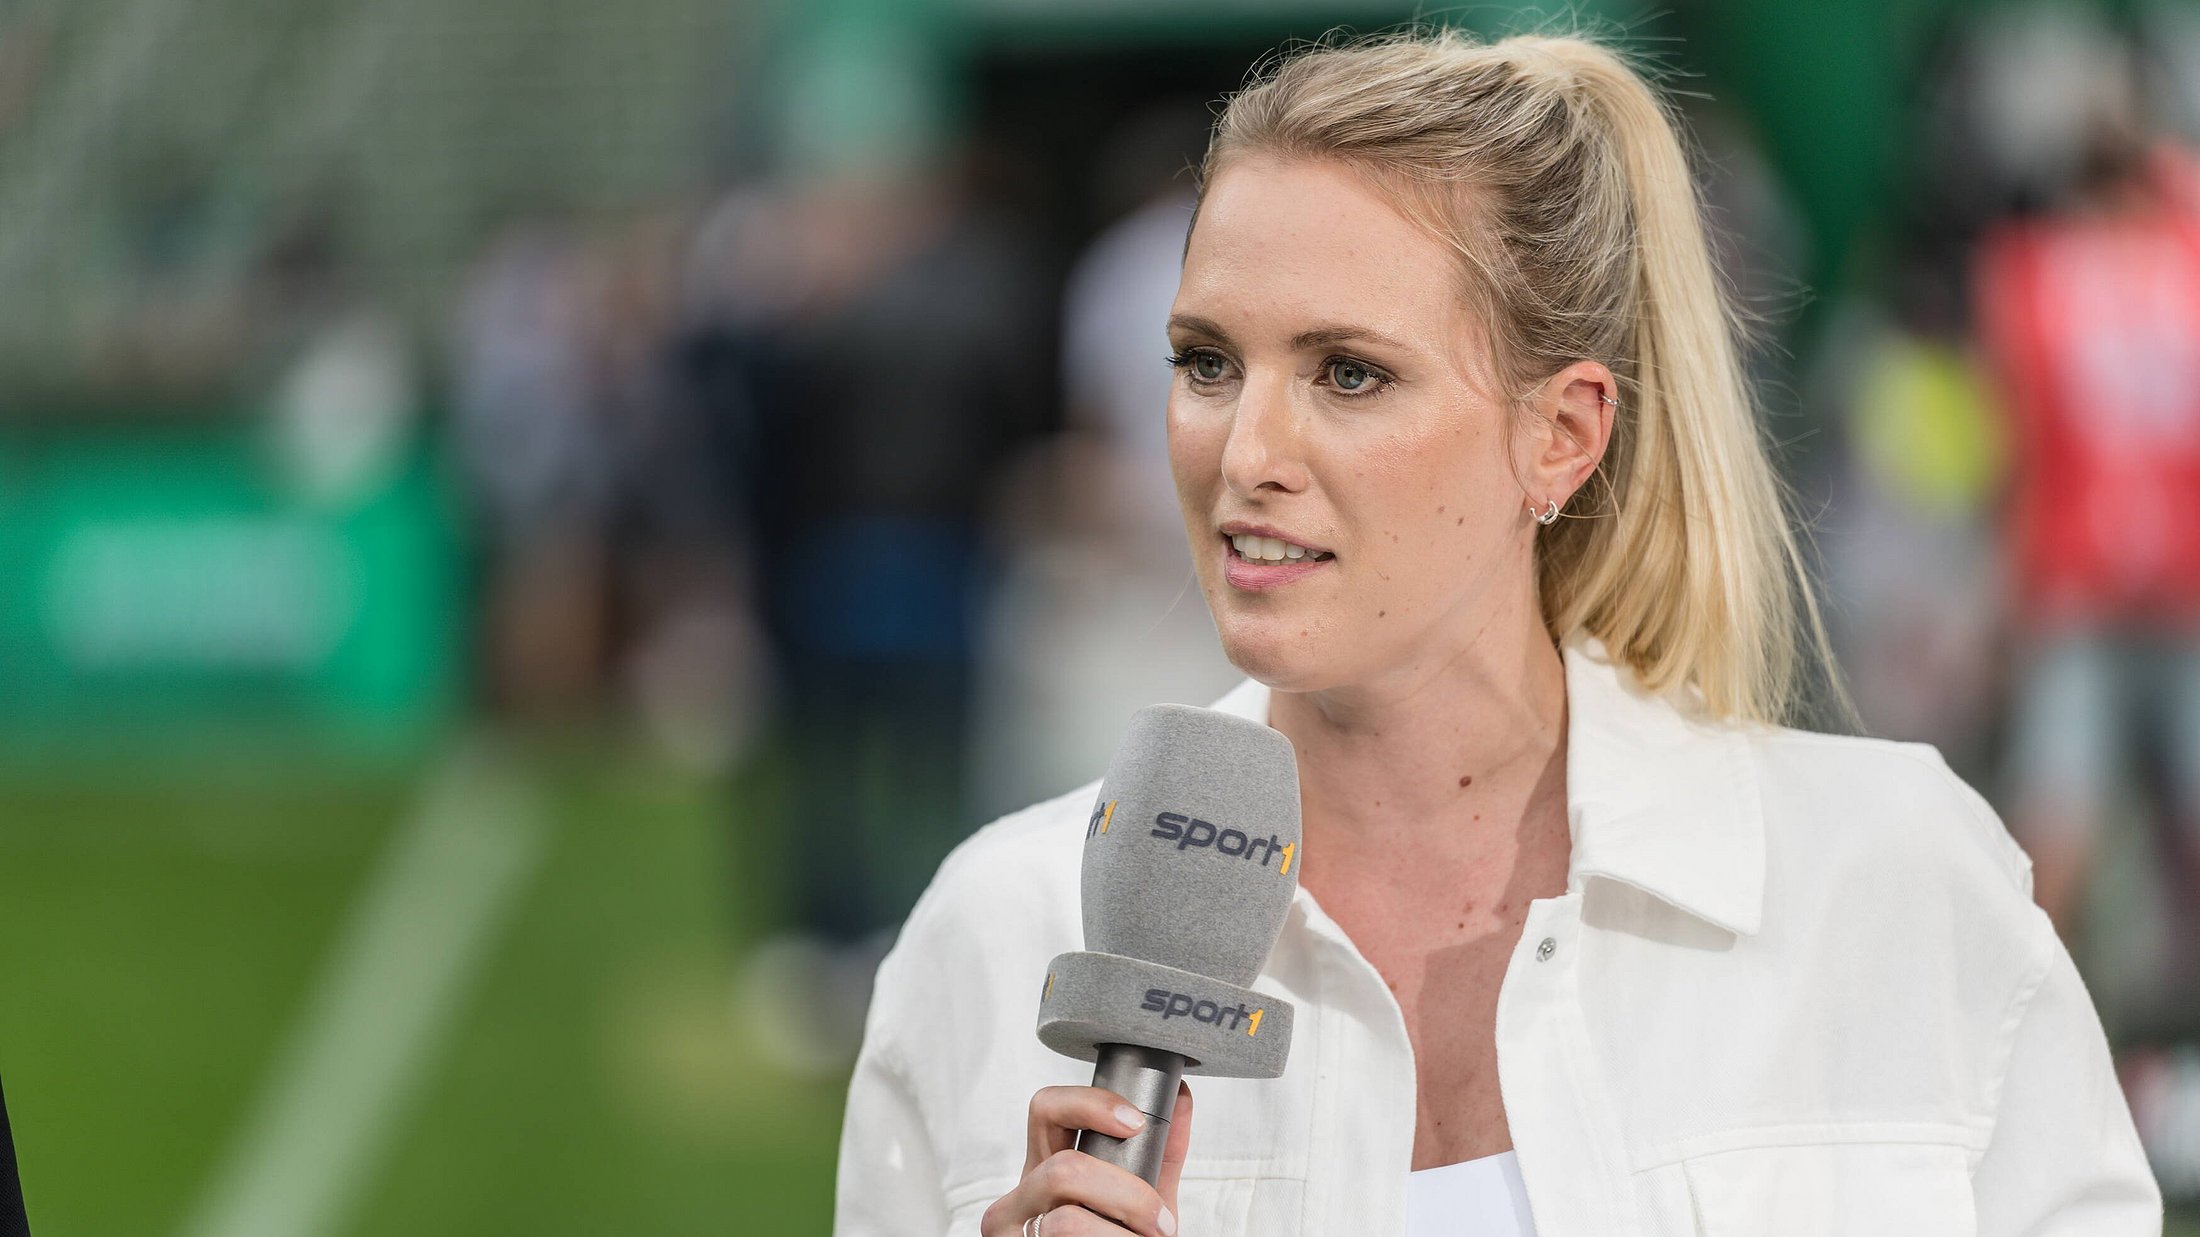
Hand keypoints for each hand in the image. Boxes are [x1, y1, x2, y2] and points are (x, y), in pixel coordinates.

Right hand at [979, 1081, 1192, 1235]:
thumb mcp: (1140, 1203)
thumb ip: (1160, 1156)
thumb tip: (1183, 1098)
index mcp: (1043, 1168)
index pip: (1046, 1108)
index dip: (1090, 1104)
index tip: (1136, 1123)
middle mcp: (1018, 1199)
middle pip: (1062, 1169)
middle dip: (1126, 1194)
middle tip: (1158, 1221)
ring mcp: (1011, 1235)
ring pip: (1065, 1222)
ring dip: (1120, 1234)